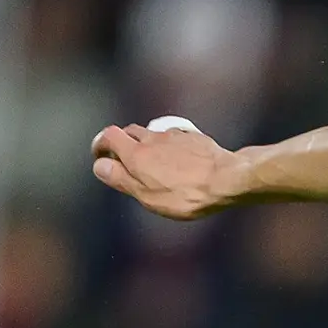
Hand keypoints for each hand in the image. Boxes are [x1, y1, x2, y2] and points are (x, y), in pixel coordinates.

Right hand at [91, 118, 241, 219]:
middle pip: (129, 131)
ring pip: (152, 133)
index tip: (100, 154)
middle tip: (125, 160)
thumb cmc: (187, 194)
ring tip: (153, 162)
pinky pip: (174, 137)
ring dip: (147, 144)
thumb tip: (100, 166)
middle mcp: (152, 139)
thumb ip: (121, 179)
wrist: (227, 179)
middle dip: (123, 143)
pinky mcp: (193, 137)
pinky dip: (169, 145)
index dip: (101, 144)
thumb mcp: (147, 195)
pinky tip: (178, 160)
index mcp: (136, 154)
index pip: (109, 136)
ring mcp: (174, 135)